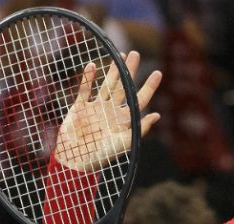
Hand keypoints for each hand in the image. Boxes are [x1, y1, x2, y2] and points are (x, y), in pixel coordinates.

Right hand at [55, 51, 161, 171]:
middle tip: (136, 53)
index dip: (149, 87)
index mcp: (124, 120)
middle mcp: (111, 112)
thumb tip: (158, 115)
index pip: (140, 100)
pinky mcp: (80, 107)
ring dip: (113, 70)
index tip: (158, 72)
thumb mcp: (125, 142)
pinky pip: (85, 90)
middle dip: (130, 71)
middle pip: (123, 87)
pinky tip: (92, 65)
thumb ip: (140, 128)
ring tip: (120, 54)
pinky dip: (88, 78)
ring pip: (107, 84)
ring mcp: (96, 108)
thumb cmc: (102, 156)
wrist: (76, 161)